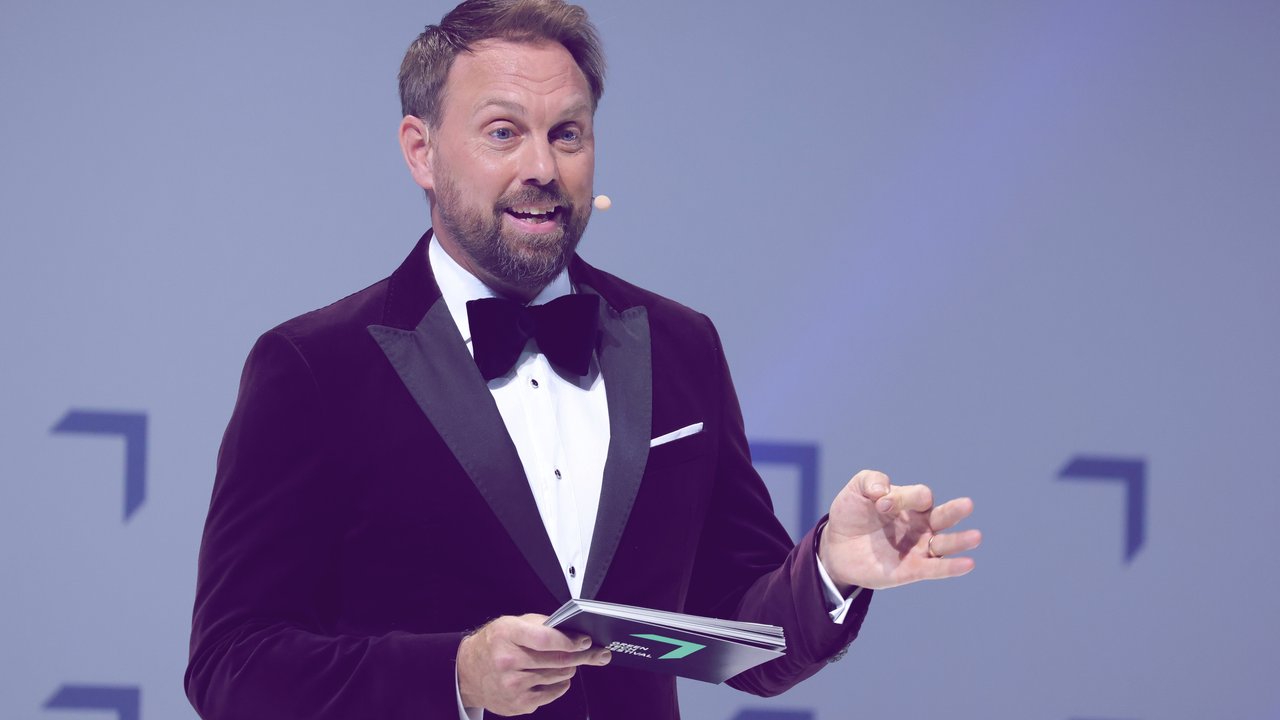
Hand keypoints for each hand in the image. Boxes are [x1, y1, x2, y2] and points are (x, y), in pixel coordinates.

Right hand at [457, 614, 610, 715]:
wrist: (468, 672)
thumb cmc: (494, 644)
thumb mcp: (513, 624)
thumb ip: (542, 626)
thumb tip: (574, 634)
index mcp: (507, 635)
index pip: (545, 639)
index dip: (569, 641)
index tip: (585, 641)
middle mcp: (507, 661)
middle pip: (558, 660)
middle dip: (582, 656)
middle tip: (597, 653)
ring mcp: (512, 686)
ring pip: (559, 676)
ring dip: (568, 668)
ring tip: (566, 662)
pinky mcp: (518, 703)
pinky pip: (553, 692)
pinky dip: (559, 683)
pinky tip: (553, 676)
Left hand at [819, 470, 980, 590]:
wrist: (836, 546)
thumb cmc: (852, 514)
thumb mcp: (857, 489)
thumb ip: (871, 481)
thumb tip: (883, 494)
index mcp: (910, 504)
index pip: (920, 496)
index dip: (903, 498)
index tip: (880, 503)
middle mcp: (920, 525)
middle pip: (943, 516)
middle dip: (954, 511)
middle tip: (967, 505)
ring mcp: (918, 548)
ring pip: (944, 544)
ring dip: (959, 541)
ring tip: (975, 537)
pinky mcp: (911, 570)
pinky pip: (935, 569)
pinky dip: (951, 567)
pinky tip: (968, 564)